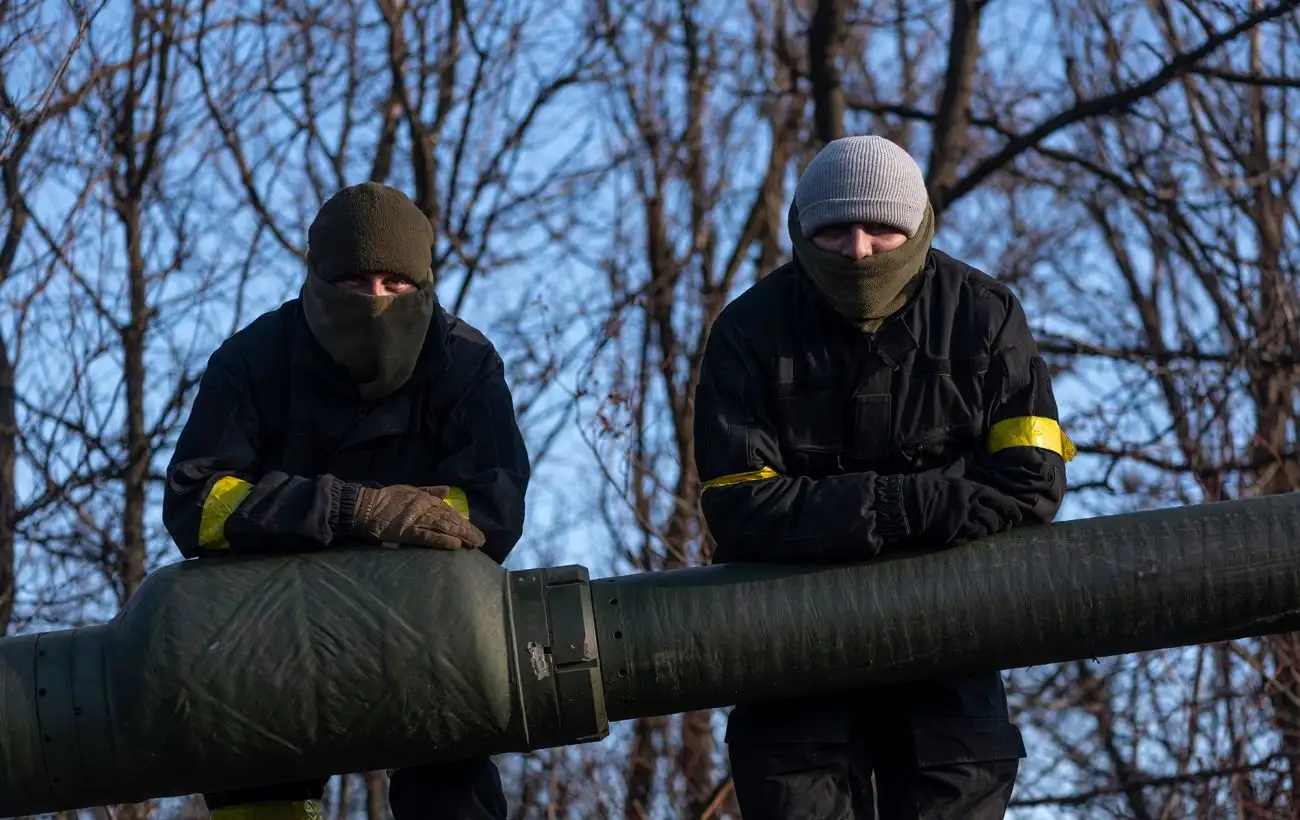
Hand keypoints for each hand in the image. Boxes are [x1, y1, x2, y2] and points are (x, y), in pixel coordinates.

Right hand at [351, 484, 484, 549]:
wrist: (367, 507)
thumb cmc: (388, 499)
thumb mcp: (411, 490)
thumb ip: (430, 491)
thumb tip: (447, 490)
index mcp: (427, 500)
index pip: (450, 512)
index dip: (463, 522)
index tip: (475, 531)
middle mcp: (426, 509)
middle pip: (450, 521)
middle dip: (467, 531)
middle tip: (481, 541)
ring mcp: (418, 520)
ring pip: (444, 528)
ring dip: (460, 536)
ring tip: (474, 544)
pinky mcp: (408, 532)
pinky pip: (428, 537)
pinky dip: (442, 541)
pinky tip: (455, 545)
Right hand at [902, 474, 1022, 545]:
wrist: (908, 503)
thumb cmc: (926, 489)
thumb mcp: (949, 480)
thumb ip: (967, 488)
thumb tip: (979, 490)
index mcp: (970, 488)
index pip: (997, 499)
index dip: (1010, 509)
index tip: (1017, 516)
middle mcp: (969, 504)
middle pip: (995, 516)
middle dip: (1002, 523)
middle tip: (1005, 527)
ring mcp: (962, 520)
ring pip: (986, 529)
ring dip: (989, 531)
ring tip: (989, 531)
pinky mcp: (954, 533)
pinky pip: (972, 538)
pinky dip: (975, 537)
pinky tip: (972, 535)